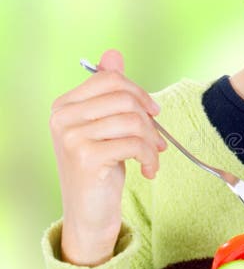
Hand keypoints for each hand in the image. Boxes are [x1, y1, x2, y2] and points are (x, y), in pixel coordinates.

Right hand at [49, 48, 166, 265]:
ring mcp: (72, 138)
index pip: (110, 79)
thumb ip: (108, 92)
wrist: (89, 214)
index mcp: (65, 105)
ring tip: (151, 158)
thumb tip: (113, 54)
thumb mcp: (106, 127)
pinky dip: (149, 158)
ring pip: (132, 121)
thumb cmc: (100, 170)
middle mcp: (62, 118)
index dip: (139, 93)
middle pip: (124, 97)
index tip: (152, 113)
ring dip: (152, 142)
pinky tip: (148, 171)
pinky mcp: (87, 158)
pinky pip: (134, 144)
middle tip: (156, 142)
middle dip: (149, 120)